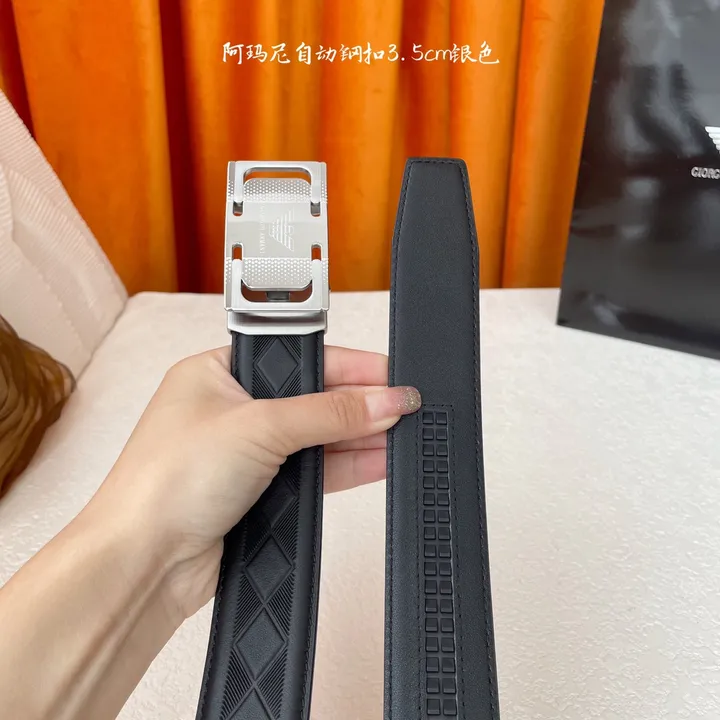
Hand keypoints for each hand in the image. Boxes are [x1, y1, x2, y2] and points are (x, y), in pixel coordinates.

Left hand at [94, 344, 420, 619]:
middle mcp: (233, 408)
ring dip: (359, 436)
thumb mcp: (258, 427)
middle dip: (359, 403)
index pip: (299, 358)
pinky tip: (380, 459)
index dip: (348, 365)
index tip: (389, 374)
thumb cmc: (166, 481)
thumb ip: (327, 413)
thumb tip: (382, 400)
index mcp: (218, 372)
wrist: (143, 561)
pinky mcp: (260, 490)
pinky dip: (347, 465)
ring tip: (404, 433)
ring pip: (317, 436)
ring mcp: (247, 452)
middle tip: (405, 405)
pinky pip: (314, 470)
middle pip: (312, 397)